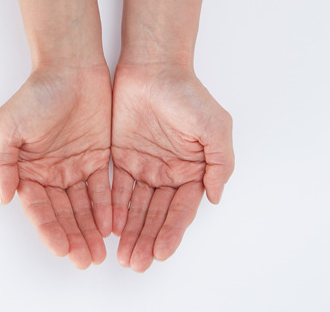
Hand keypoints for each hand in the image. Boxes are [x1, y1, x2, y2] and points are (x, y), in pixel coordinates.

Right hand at [0, 64, 111, 268]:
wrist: (71, 66)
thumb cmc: (37, 93)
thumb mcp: (7, 126)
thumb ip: (2, 163)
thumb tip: (4, 197)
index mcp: (26, 170)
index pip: (38, 208)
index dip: (50, 230)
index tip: (62, 249)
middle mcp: (50, 173)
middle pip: (63, 214)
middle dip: (74, 238)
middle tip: (86, 260)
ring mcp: (74, 167)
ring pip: (84, 207)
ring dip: (90, 230)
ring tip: (100, 253)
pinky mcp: (98, 158)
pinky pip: (103, 189)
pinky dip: (107, 208)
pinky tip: (112, 225)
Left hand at [111, 63, 233, 271]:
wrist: (153, 66)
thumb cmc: (186, 94)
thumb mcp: (215, 127)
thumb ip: (220, 163)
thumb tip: (216, 197)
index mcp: (193, 170)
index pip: (182, 209)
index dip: (172, 232)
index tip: (161, 253)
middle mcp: (169, 173)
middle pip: (157, 215)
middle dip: (147, 239)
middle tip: (136, 263)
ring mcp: (145, 166)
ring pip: (136, 207)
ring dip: (131, 232)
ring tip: (123, 256)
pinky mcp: (121, 157)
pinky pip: (116, 189)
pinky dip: (113, 209)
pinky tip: (109, 228)